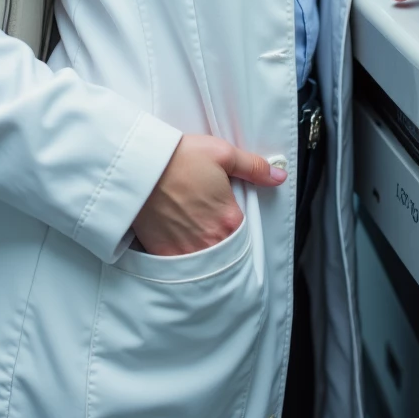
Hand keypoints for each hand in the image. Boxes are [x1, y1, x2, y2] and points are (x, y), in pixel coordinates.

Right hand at [132, 134, 286, 255]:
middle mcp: (211, 241)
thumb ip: (254, 168)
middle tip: (202, 216)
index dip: (233, 217)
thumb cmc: (180, 157)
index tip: (222, 207)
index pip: (242, 229)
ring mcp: (187, 250)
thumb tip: (279, 176)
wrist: (139, 166)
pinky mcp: (163, 253)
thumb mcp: (222, 154)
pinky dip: (179, 254)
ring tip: (188, 226)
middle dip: (217, 235)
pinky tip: (173, 236)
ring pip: (203, 258)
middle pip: (224, 247)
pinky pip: (179, 263)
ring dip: (200, 247)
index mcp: (229, 219)